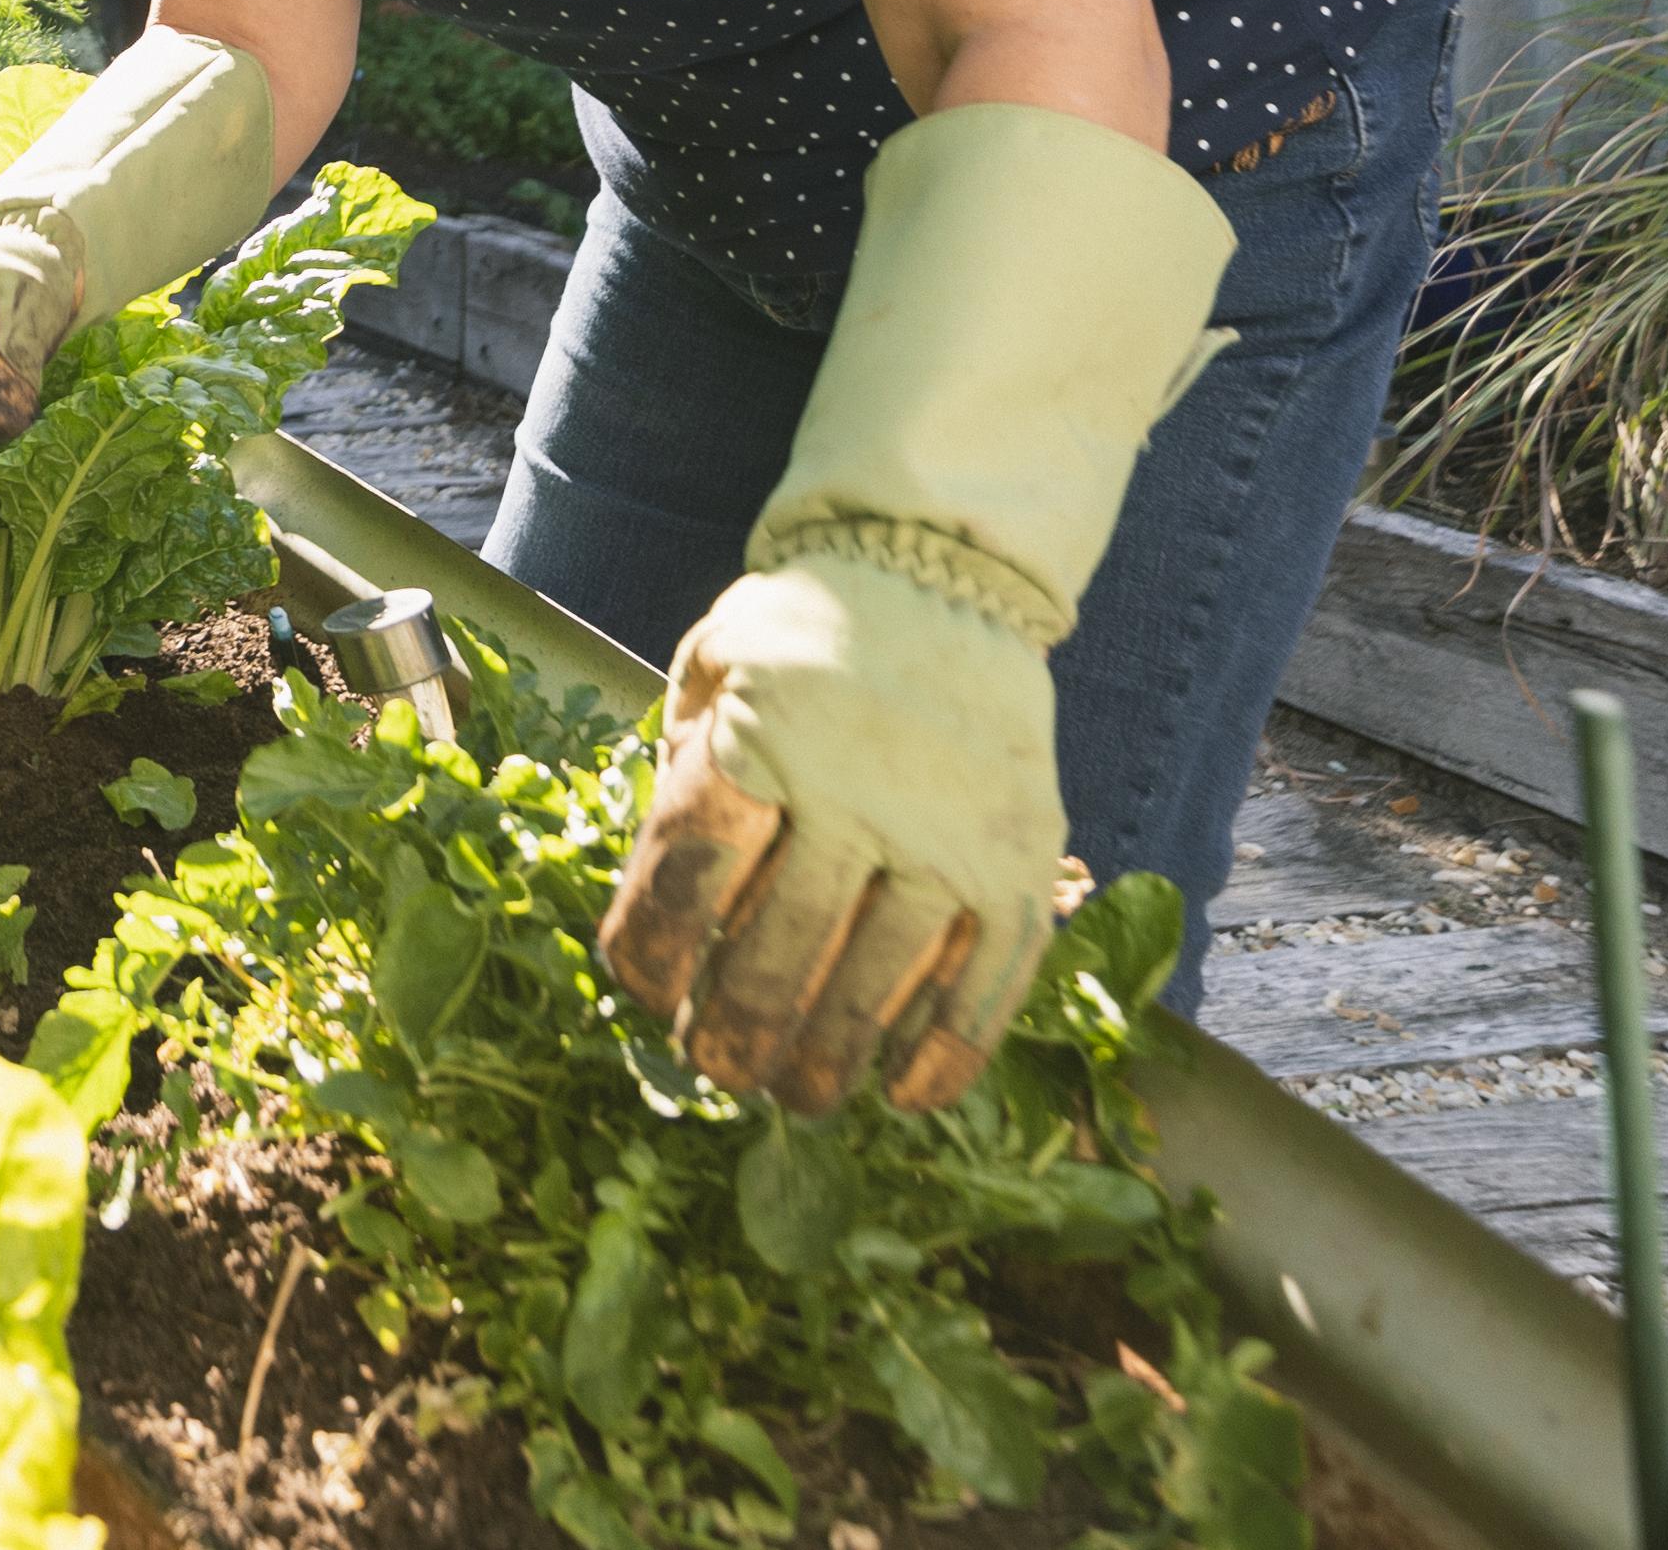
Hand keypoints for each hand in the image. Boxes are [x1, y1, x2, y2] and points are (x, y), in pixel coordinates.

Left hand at [594, 560, 1067, 1113]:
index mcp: (758, 741)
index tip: (646, 994)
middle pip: (774, 957)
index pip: (686, 881)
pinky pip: (983, 988)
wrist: (944, 575)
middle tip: (717, 1067)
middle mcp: (854, 795)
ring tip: (796, 1093)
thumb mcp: (713, 668)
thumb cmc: (804, 638)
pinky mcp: (1021, 866)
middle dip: (732, 1034)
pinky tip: (906, 1093)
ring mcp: (947, 837)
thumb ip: (682, 770)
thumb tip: (662, 906)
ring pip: (871, 990)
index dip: (653, 955)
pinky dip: (943, 1057)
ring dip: (824, 1063)